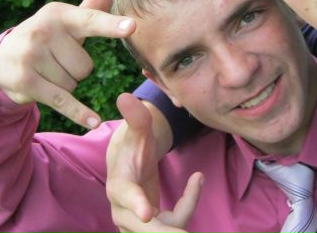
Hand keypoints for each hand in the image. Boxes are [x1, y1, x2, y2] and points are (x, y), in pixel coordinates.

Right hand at [0, 0, 134, 127]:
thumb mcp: (66, 21)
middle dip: (76, 69)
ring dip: (65, 83)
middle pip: (86, 65)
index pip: (92, 21)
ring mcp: (32, 57)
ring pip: (74, 82)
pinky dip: (78, 113)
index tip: (132, 27)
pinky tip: (94, 122)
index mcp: (58, 14)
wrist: (0, 61)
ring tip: (46, 71)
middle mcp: (43, 32)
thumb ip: (92, 5)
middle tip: (55, 61)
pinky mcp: (26, 81)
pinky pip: (63, 100)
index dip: (113, 25)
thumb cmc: (46, 38)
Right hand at [107, 93, 202, 232]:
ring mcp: (137, 223)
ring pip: (165, 229)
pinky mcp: (151, 228)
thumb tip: (126, 97)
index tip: (148, 214)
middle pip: (146, 228)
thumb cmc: (134, 146)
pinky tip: (196, 180)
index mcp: (119, 186)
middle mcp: (124, 210)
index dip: (136, 205)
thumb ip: (135, 117)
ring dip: (184, 211)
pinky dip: (188, 204)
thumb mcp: (137, 131)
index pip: (126, 197)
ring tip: (197, 179)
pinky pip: (175, 224)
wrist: (129, 164)